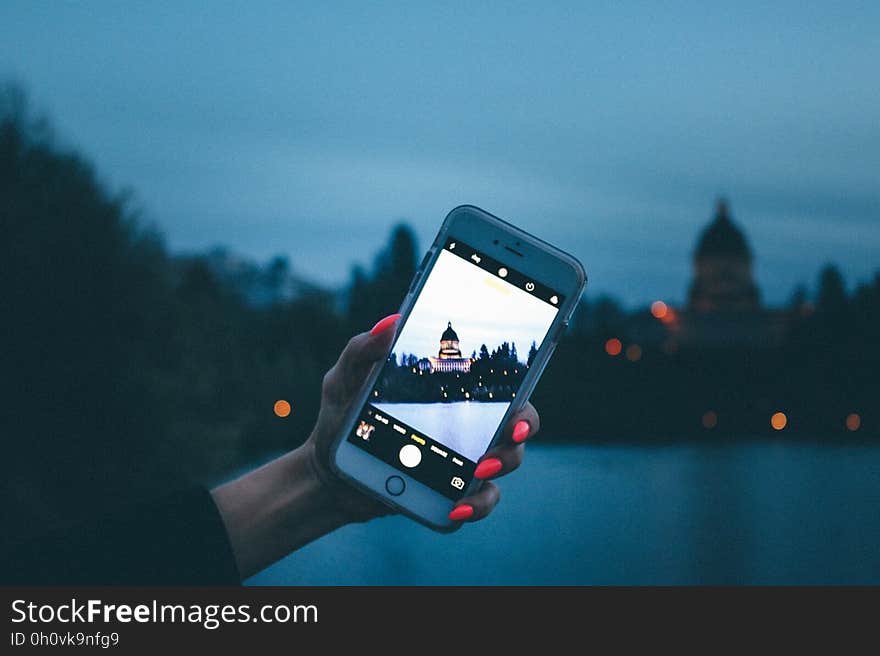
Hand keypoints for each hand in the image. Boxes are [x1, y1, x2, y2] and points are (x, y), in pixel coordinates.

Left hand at [305, 313, 539, 524]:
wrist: (326, 474)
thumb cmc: (341, 419)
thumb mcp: (343, 381)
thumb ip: (361, 350)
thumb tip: (389, 322)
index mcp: (452, 394)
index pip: (501, 386)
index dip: (522, 388)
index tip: (518, 393)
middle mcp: (467, 427)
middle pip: (516, 425)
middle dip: (521, 429)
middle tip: (506, 434)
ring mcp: (462, 463)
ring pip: (506, 466)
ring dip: (501, 467)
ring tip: (476, 472)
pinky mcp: (451, 495)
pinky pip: (477, 503)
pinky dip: (474, 507)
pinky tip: (454, 508)